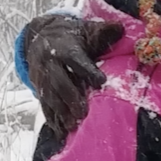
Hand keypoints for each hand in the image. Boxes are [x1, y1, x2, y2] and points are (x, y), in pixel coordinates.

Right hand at [24, 15, 123, 138]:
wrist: (40, 36)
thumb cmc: (71, 35)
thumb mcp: (86, 29)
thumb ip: (103, 31)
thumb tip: (121, 28)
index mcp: (64, 48)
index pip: (75, 59)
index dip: (87, 70)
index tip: (101, 81)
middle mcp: (50, 64)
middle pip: (59, 82)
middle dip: (70, 98)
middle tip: (83, 113)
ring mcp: (42, 78)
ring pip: (50, 96)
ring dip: (61, 112)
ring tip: (73, 126)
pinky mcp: (39, 89)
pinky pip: (44, 105)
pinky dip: (52, 119)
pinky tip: (61, 132)